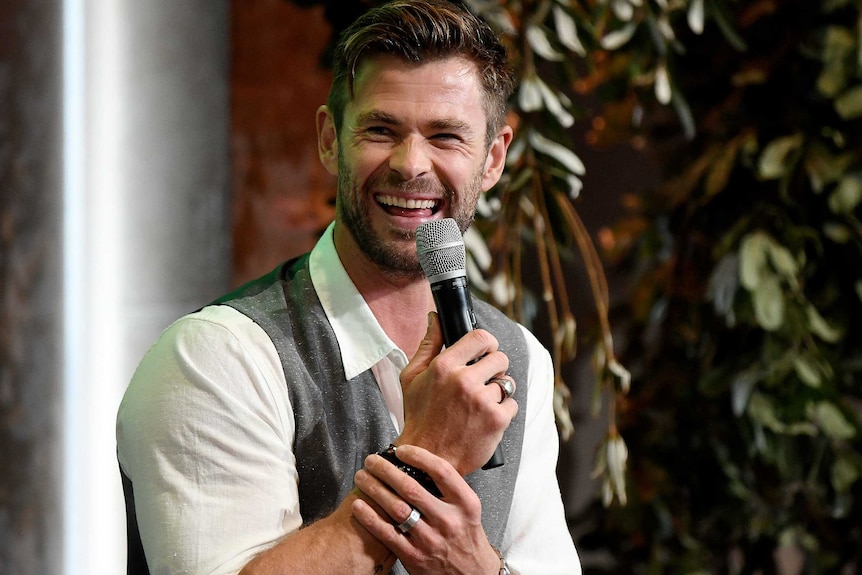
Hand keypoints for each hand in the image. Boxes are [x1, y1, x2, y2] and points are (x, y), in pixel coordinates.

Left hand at [352, 445, 500, 574]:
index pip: (441, 471)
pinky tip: (359, 505)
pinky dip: (370, 517)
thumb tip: (419, 462)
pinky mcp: (415, 557)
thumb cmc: (467, 538)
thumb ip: (449, 489)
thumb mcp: (468, 510)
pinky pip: (387, 533)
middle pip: (411, 487)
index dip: (418, 456)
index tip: (401, 450)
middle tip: (372, 460)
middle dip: (386, 470)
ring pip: (396, 508)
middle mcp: (449, 520)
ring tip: (362, 477)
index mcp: (465, 504)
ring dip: (374, 489)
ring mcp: (431, 540)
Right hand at [398, 312, 518, 474]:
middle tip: (482, 381)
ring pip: (505, 383)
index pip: (481, 337)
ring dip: (496, 392)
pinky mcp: (497, 420)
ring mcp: (483, 401)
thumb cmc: (418, 416)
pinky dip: (502, 411)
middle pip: (499, 357)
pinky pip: (512, 404)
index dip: (486, 343)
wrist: (426, 458)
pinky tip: (485, 419)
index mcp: (444, 366)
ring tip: (478, 405)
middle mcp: (464, 381)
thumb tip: (436, 318)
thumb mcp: (412, 377)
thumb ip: (428, 344)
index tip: (484, 351)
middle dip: (493, 368)